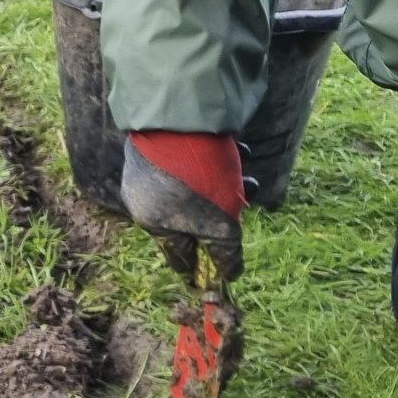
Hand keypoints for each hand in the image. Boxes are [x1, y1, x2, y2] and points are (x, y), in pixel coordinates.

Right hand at [121, 130, 244, 281]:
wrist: (180, 118)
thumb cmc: (199, 180)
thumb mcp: (219, 224)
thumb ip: (225, 253)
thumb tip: (230, 274)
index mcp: (154, 222)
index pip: (179, 256)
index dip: (201, 269)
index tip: (215, 280)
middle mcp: (148, 197)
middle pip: (194, 217)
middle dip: (226, 214)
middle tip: (247, 203)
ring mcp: (153, 168)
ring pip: (199, 187)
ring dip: (229, 184)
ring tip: (249, 176)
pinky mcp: (163, 143)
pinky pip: (196, 161)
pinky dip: (219, 161)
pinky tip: (238, 150)